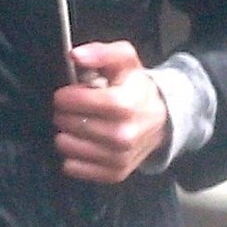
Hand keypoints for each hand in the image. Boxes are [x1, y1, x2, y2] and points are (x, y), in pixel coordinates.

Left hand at [51, 42, 168, 183]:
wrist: (161, 119)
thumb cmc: (135, 87)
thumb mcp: (124, 60)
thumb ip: (100, 53)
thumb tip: (75, 55)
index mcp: (124, 104)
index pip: (76, 101)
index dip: (65, 96)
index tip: (67, 94)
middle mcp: (123, 135)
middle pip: (69, 123)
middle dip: (65, 113)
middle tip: (75, 109)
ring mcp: (119, 157)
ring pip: (67, 146)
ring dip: (66, 134)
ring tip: (79, 125)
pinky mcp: (114, 173)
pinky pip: (73, 168)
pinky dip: (72, 155)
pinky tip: (83, 143)